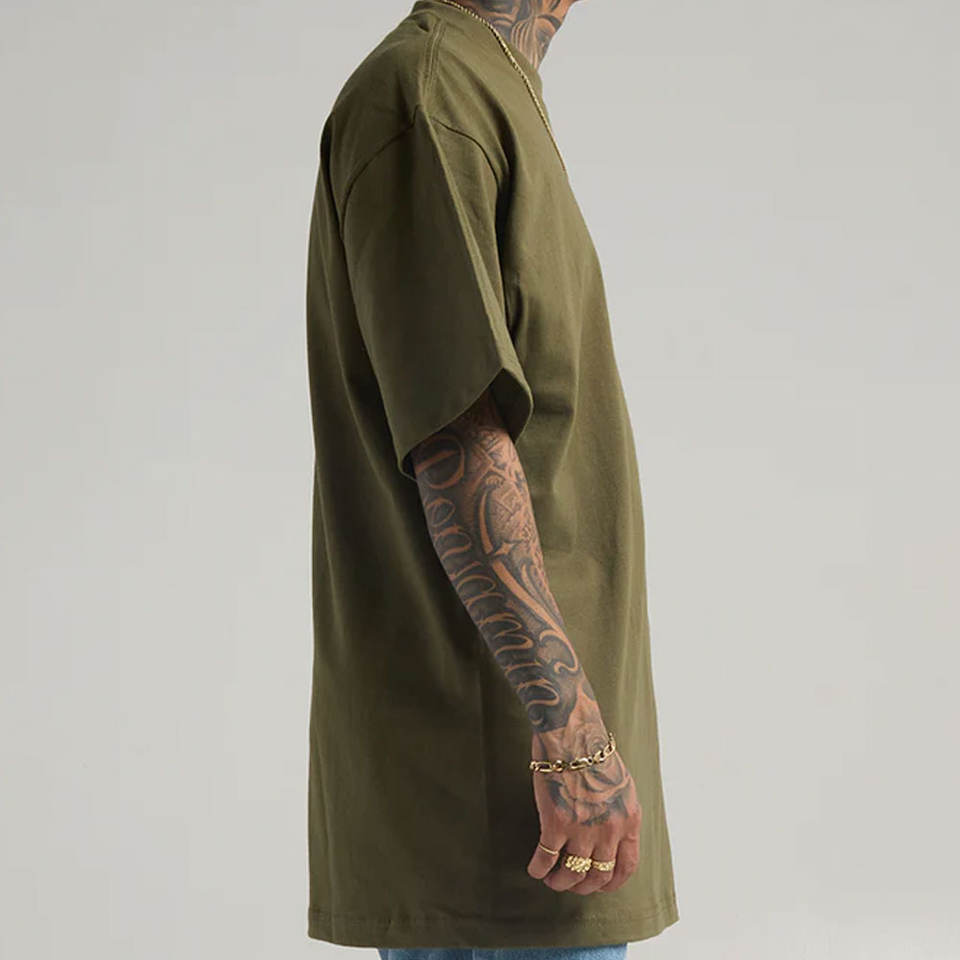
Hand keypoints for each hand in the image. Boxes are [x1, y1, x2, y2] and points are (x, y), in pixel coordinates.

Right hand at [526, 723, 641, 894]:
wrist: (572, 732)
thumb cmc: (592, 750)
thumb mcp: (620, 785)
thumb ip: (617, 813)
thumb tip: (607, 837)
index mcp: (629, 820)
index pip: (627, 866)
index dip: (611, 882)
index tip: (599, 885)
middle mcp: (609, 830)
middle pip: (598, 875)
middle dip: (583, 886)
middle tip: (570, 884)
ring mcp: (583, 829)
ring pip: (572, 873)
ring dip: (559, 882)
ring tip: (550, 880)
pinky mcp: (556, 823)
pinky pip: (546, 858)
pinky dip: (538, 868)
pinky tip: (535, 868)